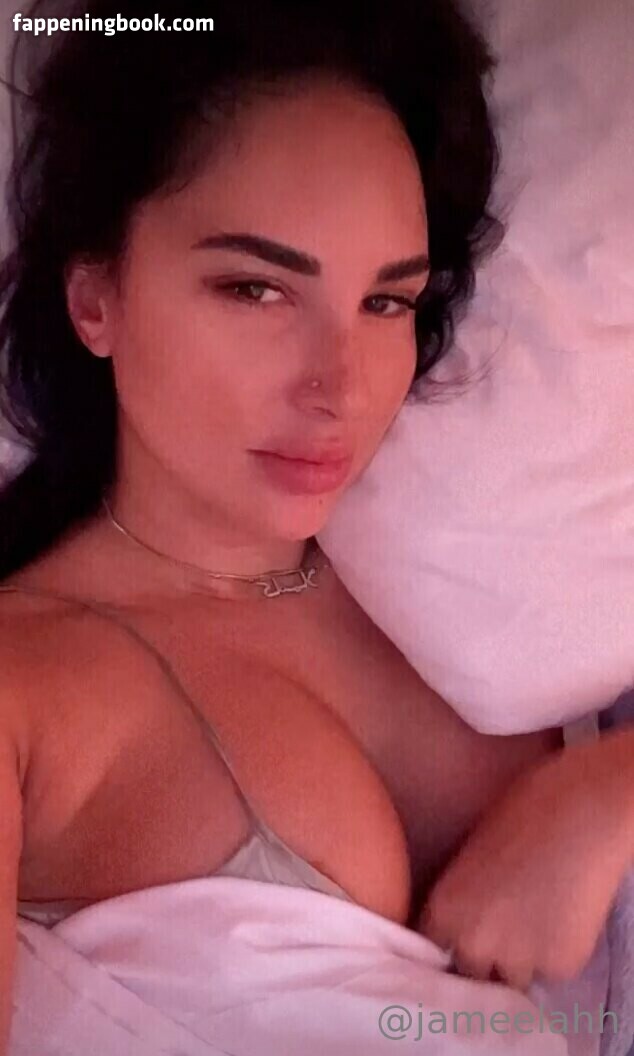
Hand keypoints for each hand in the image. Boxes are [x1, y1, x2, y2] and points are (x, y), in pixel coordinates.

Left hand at [417, 734, 633, 991]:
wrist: (583, 812)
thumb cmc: (524, 809)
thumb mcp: (472, 852)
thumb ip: (463, 893)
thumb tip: (465, 913)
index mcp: (444, 910)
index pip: (431, 948)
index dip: (448, 943)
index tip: (460, 937)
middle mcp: (473, 944)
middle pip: (468, 974)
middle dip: (482, 959)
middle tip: (501, 932)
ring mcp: (518, 960)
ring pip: (510, 980)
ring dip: (518, 962)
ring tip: (534, 925)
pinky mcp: (560, 967)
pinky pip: (551, 972)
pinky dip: (556, 955)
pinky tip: (563, 919)